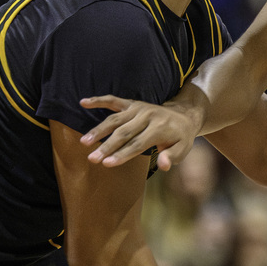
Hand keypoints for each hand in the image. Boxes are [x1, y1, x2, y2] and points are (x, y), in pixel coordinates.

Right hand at [80, 95, 203, 169]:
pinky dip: (98, 100)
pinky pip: (113, 100)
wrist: (183, 115)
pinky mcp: (131, 103)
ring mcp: (138, 108)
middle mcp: (147, 116)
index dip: (122, 154)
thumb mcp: (182, 149)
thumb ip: (171, 157)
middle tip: (92, 159)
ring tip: (84, 142)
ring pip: (115, 119)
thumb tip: (163, 165)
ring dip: (98, 130)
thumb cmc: (180, 138)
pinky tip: (83, 102)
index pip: (137, 144)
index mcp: (159, 128)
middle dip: (107, 146)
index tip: (107, 164)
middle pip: (123, 133)